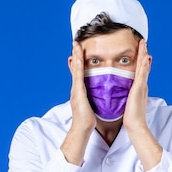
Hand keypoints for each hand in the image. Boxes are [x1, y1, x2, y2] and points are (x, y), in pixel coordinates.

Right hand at [61, 42, 95, 164]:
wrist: (83, 128)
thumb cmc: (88, 120)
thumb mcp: (91, 106)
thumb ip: (92, 99)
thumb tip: (96, 96)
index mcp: (80, 91)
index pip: (79, 73)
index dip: (79, 62)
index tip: (79, 51)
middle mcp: (76, 88)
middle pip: (75, 68)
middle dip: (75, 55)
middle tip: (75, 43)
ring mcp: (75, 89)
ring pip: (76, 69)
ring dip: (76, 56)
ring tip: (76, 45)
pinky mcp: (78, 91)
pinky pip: (78, 75)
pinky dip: (77, 65)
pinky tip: (78, 57)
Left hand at [123, 39, 151, 131]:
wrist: (135, 125)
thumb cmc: (131, 117)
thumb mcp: (129, 103)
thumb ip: (128, 96)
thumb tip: (126, 93)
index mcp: (138, 88)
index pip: (140, 71)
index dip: (141, 61)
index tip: (140, 51)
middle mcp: (142, 85)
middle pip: (143, 66)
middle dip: (143, 54)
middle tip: (143, 42)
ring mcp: (142, 86)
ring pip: (143, 67)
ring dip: (144, 55)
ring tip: (144, 44)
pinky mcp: (139, 89)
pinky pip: (142, 74)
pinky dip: (144, 65)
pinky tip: (145, 57)